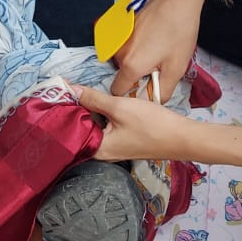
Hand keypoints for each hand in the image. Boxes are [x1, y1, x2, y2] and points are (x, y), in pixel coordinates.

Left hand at [74, 85, 199, 164]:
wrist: (183, 138)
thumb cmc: (152, 125)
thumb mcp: (120, 107)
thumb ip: (93, 98)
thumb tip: (70, 90)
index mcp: (97, 149)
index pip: (71, 128)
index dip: (65, 109)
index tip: (58, 91)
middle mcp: (102, 153)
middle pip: (82, 127)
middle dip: (77, 108)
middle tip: (69, 87)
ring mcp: (113, 148)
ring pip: (94, 125)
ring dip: (90, 110)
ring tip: (82, 91)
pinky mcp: (123, 142)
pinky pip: (105, 127)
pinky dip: (102, 114)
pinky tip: (102, 101)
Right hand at [109, 0, 202, 99]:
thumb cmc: (178, 32)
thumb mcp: (176, 67)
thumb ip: (163, 91)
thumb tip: (156, 102)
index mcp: (130, 65)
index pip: (117, 91)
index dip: (131, 94)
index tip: (145, 89)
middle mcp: (118, 52)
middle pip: (122, 74)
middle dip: (137, 75)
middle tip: (159, 66)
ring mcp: (118, 37)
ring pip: (124, 59)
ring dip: (137, 60)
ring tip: (158, 50)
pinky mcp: (121, 26)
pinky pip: (125, 45)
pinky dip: (136, 47)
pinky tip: (154, 37)